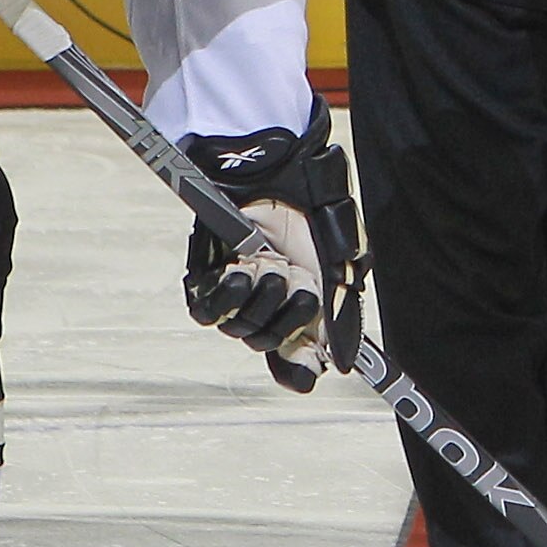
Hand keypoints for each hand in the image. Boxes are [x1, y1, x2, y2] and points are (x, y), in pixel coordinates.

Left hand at [179, 107, 366, 391]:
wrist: (276, 178)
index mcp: (299, 310)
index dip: (300, 368)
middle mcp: (265, 310)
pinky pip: (209, 313)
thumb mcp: (340, 265)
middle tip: (301, 283)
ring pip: (243, 331)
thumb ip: (340, 314)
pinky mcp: (203, 285)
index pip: (295, 359)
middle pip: (272, 344)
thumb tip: (343, 365)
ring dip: (263, 299)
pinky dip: (228, 298)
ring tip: (272, 265)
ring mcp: (234, 300)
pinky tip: (242, 271)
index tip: (312, 366)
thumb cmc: (310, 215)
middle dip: (291, 316)